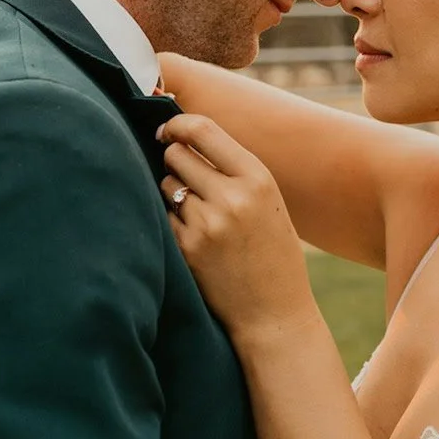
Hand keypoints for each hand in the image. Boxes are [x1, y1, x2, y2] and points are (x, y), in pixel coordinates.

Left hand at [157, 114, 317, 341]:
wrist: (275, 314)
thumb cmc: (271, 253)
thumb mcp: (267, 201)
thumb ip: (233, 169)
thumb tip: (183, 137)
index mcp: (258, 178)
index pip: (202, 129)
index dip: (176, 124)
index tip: (166, 130)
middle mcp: (232, 196)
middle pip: (177, 155)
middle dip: (173, 161)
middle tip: (185, 178)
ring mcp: (208, 223)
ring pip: (167, 185)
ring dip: (173, 193)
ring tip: (198, 215)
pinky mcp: (188, 248)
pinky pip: (164, 217)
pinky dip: (171, 221)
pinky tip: (192, 237)